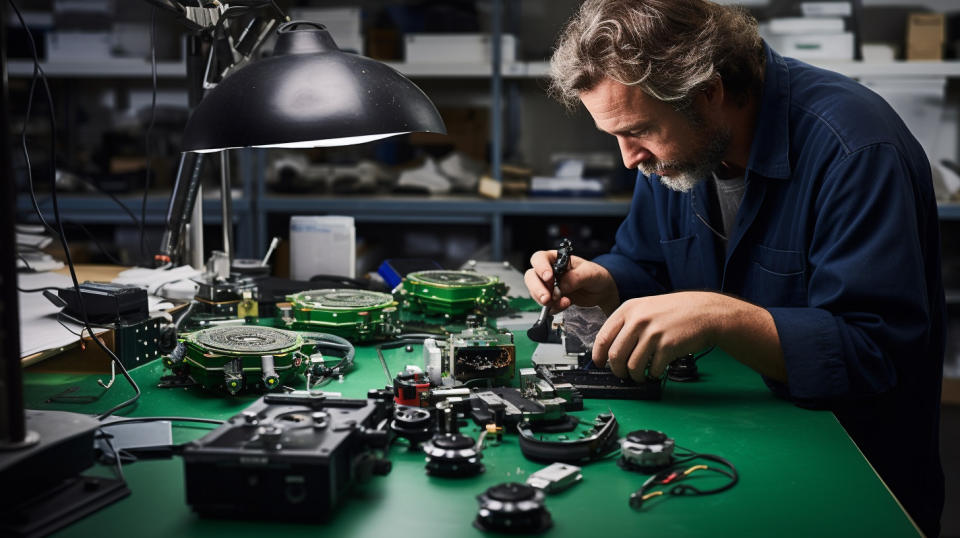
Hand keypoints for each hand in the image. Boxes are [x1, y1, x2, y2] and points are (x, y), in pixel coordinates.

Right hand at [524, 250, 618, 313]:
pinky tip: (565, 304)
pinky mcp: (553, 299)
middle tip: (547, 298)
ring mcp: (549, 286)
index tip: (549, 277)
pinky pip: (546, 305)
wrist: (602, 291)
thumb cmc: (596, 275)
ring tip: (562, 302)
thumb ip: (575, 277)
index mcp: (555, 259)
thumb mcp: (589, 272)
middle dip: (537, 288)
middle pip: (532, 277)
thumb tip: (561, 286)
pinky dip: (554, 307)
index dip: (540, 267)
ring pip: (535, 292)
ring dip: (545, 300)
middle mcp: (549, 271)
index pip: (539, 259)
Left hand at [592, 291, 726, 381]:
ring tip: (641, 375)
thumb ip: (627, 324)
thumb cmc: (676, 311)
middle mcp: (638, 320)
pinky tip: (657, 370)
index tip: (600, 364)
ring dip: (635, 376)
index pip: (603, 337)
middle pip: (615, 355)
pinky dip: (653, 374)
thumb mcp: (646, 308)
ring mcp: (653, 333)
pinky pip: (652, 368)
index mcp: (629, 309)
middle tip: (622, 374)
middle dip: (617, 370)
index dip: (598, 355)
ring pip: (632, 366)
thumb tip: (610, 348)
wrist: (705, 312)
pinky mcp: (667, 346)